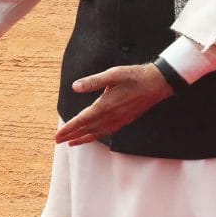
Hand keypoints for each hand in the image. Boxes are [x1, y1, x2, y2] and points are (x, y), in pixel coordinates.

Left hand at [54, 63, 172, 145]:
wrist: (158, 83)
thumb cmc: (135, 76)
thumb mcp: (113, 74)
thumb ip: (93, 81)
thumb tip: (75, 87)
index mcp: (106, 105)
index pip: (82, 120)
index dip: (68, 128)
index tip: (57, 136)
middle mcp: (111, 116)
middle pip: (87, 129)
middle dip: (71, 135)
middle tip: (58, 140)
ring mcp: (120, 120)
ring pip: (97, 133)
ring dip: (83, 138)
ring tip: (71, 142)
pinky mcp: (126, 120)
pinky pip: (107, 132)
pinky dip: (96, 136)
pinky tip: (93, 136)